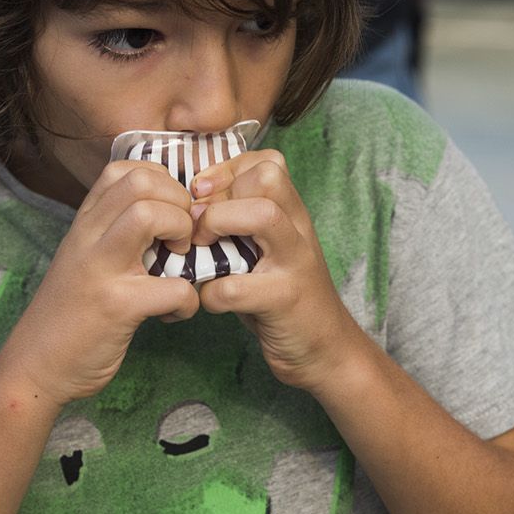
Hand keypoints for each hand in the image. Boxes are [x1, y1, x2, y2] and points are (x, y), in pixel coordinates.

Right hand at [0, 161, 200, 404]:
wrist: (34, 368)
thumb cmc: (69, 316)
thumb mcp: (86, 261)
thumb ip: (116, 235)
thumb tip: (171, 219)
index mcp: (85, 224)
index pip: (124, 169)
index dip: (162, 182)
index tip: (171, 213)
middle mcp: (88, 237)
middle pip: (140, 182)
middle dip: (179, 203)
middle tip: (182, 237)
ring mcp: (100, 269)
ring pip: (149, 215)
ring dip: (183, 233)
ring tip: (180, 262)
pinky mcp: (117, 307)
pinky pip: (174, 287)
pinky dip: (188, 301)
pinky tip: (173, 313)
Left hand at [190, 150, 360, 392]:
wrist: (326, 350)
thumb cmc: (282, 297)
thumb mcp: (265, 252)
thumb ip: (239, 224)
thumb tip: (187, 204)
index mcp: (292, 215)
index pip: (267, 163)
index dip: (226, 170)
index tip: (200, 195)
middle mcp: (297, 231)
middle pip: (267, 177)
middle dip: (221, 193)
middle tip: (196, 224)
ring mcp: (294, 264)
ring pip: (263, 216)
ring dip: (219, 225)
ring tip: (200, 250)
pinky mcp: (285, 301)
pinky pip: (237, 286)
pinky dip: (211, 293)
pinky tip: (209, 300)